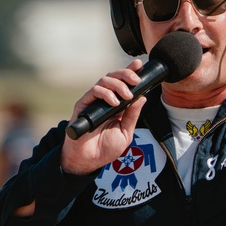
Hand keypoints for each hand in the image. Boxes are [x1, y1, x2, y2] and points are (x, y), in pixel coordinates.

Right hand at [60, 60, 146, 174]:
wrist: (88, 161)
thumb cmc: (105, 148)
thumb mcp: (125, 132)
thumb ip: (132, 115)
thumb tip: (142, 97)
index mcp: (116, 104)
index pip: (124, 83)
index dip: (131, 71)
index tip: (140, 65)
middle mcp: (105, 99)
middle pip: (114, 76)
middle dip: (126, 74)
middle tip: (136, 80)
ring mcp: (93, 101)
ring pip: (104, 80)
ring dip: (118, 84)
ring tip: (126, 96)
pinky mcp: (83, 105)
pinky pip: (93, 91)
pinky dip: (105, 93)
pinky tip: (114, 103)